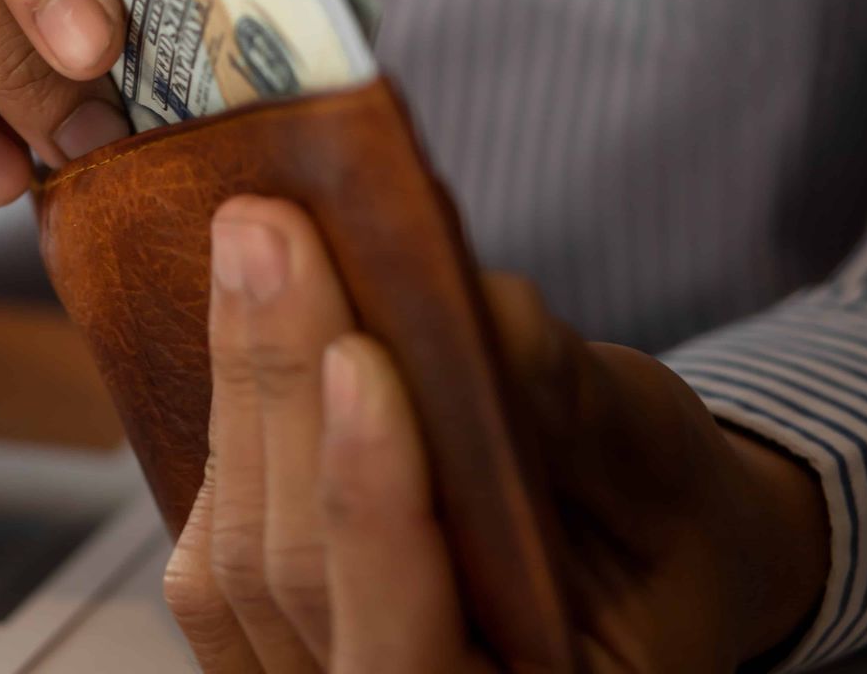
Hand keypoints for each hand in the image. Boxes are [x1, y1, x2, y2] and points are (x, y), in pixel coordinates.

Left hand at [164, 197, 830, 672]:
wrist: (628, 558)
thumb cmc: (655, 517)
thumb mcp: (651, 456)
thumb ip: (566, 400)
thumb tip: (472, 303)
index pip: (412, 650)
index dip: (373, 502)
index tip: (358, 356)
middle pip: (297, 578)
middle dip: (279, 392)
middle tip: (266, 234)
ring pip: (236, 556)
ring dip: (238, 383)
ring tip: (249, 239)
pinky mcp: (260, 637)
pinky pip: (211, 550)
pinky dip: (225, 418)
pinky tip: (237, 309)